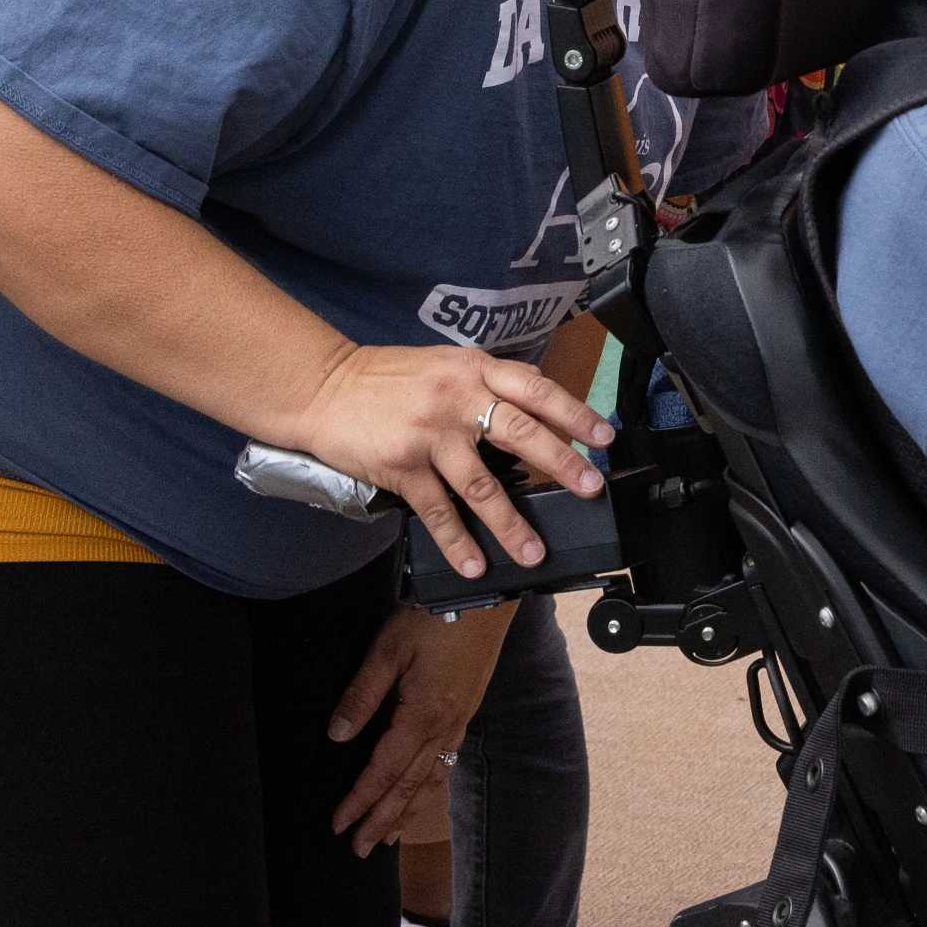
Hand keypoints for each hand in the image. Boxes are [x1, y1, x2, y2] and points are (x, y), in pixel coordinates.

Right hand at [285, 344, 611, 582]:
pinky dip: (458, 541)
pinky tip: (475, 562)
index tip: (603, 437)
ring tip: (532, 550)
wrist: (323, 386)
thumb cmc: (385, 377)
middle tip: (590, 488)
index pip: (536, 389)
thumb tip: (531, 417)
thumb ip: (485, 386)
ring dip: (511, 523)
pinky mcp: (402, 466)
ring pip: (481, 484)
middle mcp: (457, 397)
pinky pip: (437, 510)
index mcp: (475, 369)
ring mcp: (430, 434)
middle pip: (521, 432)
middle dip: (562, 463)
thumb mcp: (445, 364)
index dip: (574, 412)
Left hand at [327, 603, 513, 851]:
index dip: (359, 801)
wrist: (485, 598)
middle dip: (383, 820)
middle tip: (361, 850)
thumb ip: (362, 695)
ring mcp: (459, 722)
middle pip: (409, 786)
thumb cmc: (435, 618)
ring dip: (409, 811)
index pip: (383, 771)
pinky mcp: (467, 711)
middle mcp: (443, 728)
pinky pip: (447, 762)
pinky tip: (425, 791)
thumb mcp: (388, 649)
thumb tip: (337, 735)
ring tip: (390, 836)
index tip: (338, 825)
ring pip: (431, 779)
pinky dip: (431, 787)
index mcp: (421, 715)